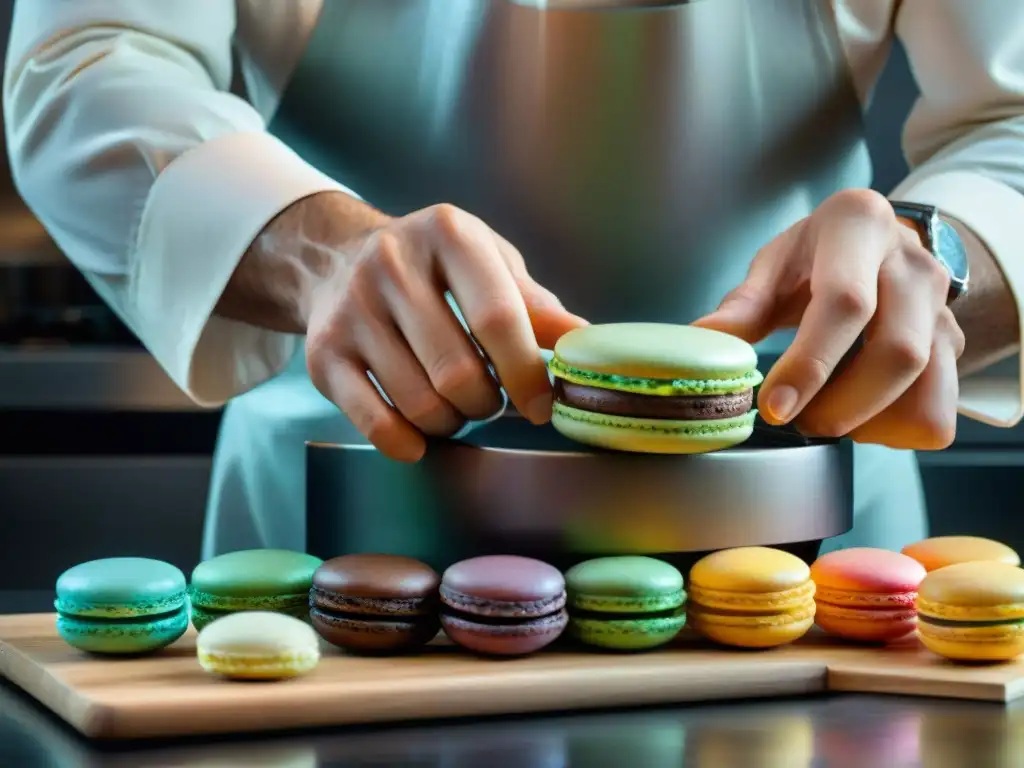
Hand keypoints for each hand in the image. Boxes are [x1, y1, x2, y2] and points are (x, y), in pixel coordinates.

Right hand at [305, 203, 586, 461]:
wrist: (337, 258)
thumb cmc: (433, 266)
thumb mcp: (486, 262)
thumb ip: (532, 302)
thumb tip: (582, 340)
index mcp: (447, 235)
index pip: (496, 317)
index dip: (525, 372)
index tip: (541, 405)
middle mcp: (392, 265)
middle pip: (458, 371)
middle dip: (487, 404)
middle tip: (490, 400)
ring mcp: (352, 310)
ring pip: (420, 403)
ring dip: (451, 421)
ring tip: (455, 405)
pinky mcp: (323, 352)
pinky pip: (373, 421)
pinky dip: (406, 442)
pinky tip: (419, 435)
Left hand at [694, 189, 964, 449]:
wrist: (878, 246)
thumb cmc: (815, 257)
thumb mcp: (775, 265)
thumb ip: (742, 305)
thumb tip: (701, 339)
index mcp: (860, 226)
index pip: (846, 303)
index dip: (809, 364)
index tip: (774, 408)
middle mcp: (914, 264)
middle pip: (897, 355)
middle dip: (839, 407)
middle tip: (797, 419)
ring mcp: (943, 308)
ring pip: (925, 392)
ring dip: (868, 424)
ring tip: (827, 413)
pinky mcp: (955, 347)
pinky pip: (937, 413)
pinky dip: (893, 431)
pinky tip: (860, 411)